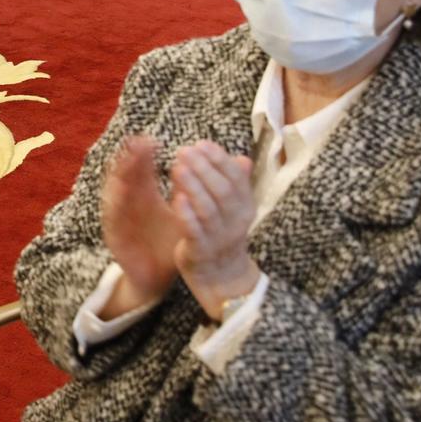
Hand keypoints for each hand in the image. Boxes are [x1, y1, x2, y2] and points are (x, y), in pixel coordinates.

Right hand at [98, 137, 179, 307]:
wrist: (157, 277)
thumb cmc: (170, 241)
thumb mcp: (184, 213)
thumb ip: (193, 190)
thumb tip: (208, 165)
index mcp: (145, 195)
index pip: (142, 170)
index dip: (145, 154)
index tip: (152, 140)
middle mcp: (130, 203)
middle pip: (126, 175)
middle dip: (130, 159)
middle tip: (137, 144)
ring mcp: (120, 219)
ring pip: (115, 193)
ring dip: (119, 178)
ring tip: (127, 165)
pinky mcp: (115, 236)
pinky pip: (112, 219)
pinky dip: (115, 206)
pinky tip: (120, 195)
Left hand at [165, 141, 260, 319]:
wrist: (222, 278)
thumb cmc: (222, 234)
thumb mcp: (234, 209)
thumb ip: (235, 184)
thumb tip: (242, 158)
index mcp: (245, 207)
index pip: (237, 177)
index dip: (220, 159)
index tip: (201, 143)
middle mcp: (236, 221)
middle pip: (223, 190)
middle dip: (204, 168)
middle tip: (184, 151)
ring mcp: (219, 238)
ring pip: (209, 209)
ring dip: (193, 186)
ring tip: (177, 167)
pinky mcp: (201, 251)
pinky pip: (195, 231)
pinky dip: (187, 214)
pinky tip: (175, 198)